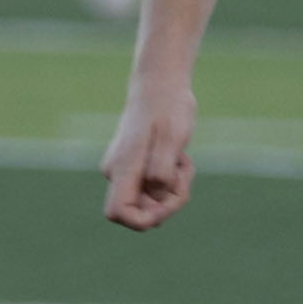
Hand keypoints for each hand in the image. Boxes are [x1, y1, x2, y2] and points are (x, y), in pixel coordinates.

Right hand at [100, 83, 198, 229]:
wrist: (161, 84)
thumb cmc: (168, 108)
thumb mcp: (173, 140)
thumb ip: (162, 170)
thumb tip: (157, 196)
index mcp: (122, 167)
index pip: (118, 213)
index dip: (144, 219)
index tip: (169, 202)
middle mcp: (117, 173)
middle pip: (142, 211)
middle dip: (169, 200)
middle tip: (185, 171)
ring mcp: (125, 171)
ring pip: (152, 200)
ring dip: (174, 187)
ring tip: (182, 159)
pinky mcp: (136, 168)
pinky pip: (156, 188)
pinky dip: (172, 179)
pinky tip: (180, 158)